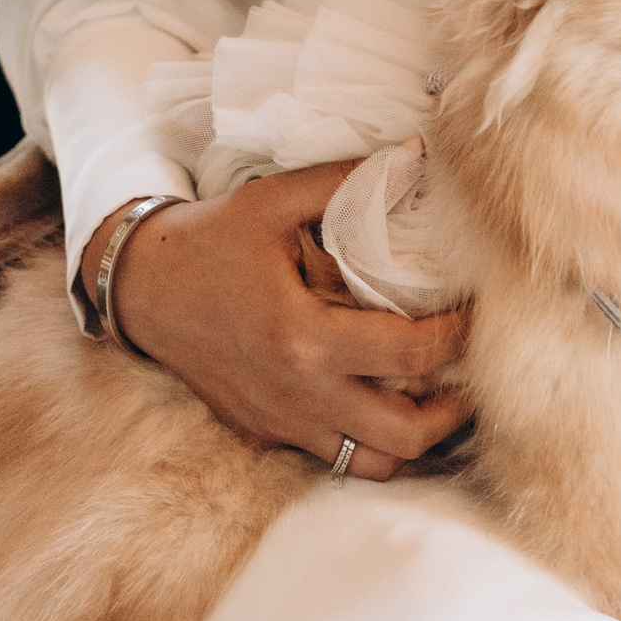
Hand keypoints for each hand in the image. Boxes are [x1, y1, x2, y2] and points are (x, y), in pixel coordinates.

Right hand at [85, 165, 473, 479]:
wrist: (141, 289)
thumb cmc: (210, 240)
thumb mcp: (274, 200)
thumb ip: (346, 180)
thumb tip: (415, 154)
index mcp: (304, 336)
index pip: (409, 354)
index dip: (458, 338)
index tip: (479, 313)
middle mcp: (298, 392)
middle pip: (402, 436)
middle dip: (451, 414)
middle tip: (472, 378)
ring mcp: (281, 421)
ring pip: (370, 466)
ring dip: (413, 441)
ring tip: (436, 403)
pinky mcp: (266, 432)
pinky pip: (333, 457)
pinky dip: (368, 443)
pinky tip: (383, 405)